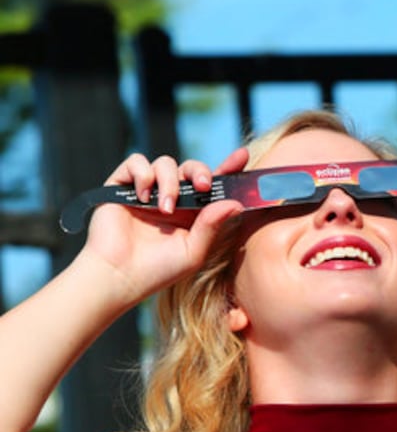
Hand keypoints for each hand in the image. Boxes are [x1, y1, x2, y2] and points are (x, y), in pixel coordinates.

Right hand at [81, 147, 248, 302]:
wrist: (120, 276)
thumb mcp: (194, 251)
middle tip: (202, 186)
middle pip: (191, 168)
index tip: (242, 156)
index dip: (228, 168)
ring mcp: (147, 191)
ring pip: (165, 163)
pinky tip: (143, 196)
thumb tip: (235, 203)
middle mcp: (172, 198)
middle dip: (200, 171)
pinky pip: (135, 162)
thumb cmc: (158, 270)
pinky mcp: (122, 186)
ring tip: (165, 208)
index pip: (213, 185)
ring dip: (170, 182)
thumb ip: (212, 225)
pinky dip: (142, 174)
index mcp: (193, 213)